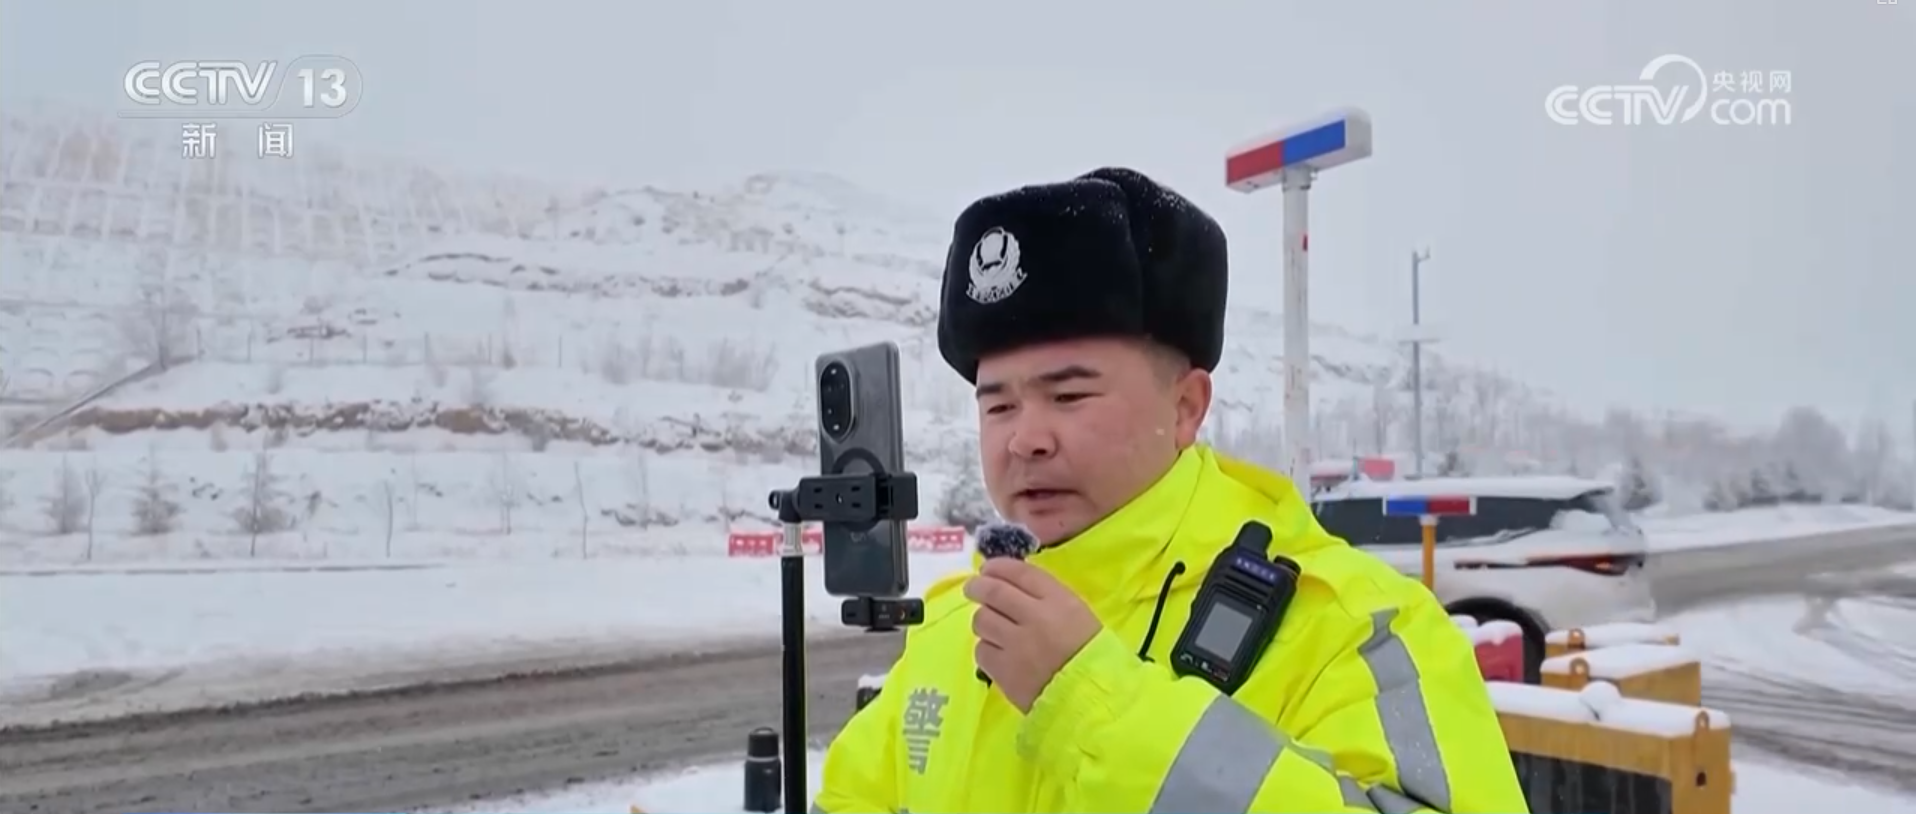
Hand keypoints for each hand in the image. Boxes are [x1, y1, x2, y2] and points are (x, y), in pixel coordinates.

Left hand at [963, 558, 1102, 712]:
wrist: (1090, 702)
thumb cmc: (1093, 659)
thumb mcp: (1080, 618)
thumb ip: (1050, 600)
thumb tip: (1017, 588)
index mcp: (1059, 602)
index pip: (1020, 573)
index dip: (999, 567)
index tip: (988, 568)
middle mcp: (1034, 617)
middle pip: (994, 592)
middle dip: (978, 586)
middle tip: (973, 588)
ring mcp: (1015, 644)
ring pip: (982, 620)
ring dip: (983, 619)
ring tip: (990, 626)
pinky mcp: (1003, 670)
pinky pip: (982, 650)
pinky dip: (986, 648)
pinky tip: (996, 652)